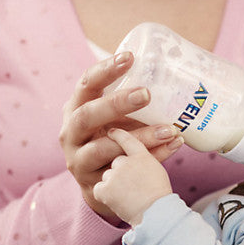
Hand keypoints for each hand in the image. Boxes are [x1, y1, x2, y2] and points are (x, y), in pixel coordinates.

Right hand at [59, 52, 182, 220]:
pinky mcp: (94, 183)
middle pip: (87, 116)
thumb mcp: (112, 118)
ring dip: (139, 138)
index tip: (129, 57)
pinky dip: (151, 158)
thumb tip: (173, 73)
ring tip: (169, 130)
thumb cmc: (111, 139)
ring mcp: (79, 160)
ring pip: (104, 148)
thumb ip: (130, 102)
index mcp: (75, 109)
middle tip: (146, 93)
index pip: (85, 84)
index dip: (104, 71)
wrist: (102, 186)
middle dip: (116, 104)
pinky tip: (173, 146)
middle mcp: (70, 133)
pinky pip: (123, 169)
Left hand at [94, 129, 175, 225]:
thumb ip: (156, 154)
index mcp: (141, 156)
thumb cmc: (161, 197)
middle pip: (117, 162)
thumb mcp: (160, 171)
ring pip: (108, 176)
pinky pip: (99, 189)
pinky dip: (106, 196)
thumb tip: (174, 140)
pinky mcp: (104, 189)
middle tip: (133, 185)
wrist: (155, 214)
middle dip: (122, 172)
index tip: (112, 132)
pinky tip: (118, 201)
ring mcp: (113, 175)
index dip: (118, 135)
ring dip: (115, 184)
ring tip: (129, 196)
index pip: (127, 140)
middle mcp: (125, 161)